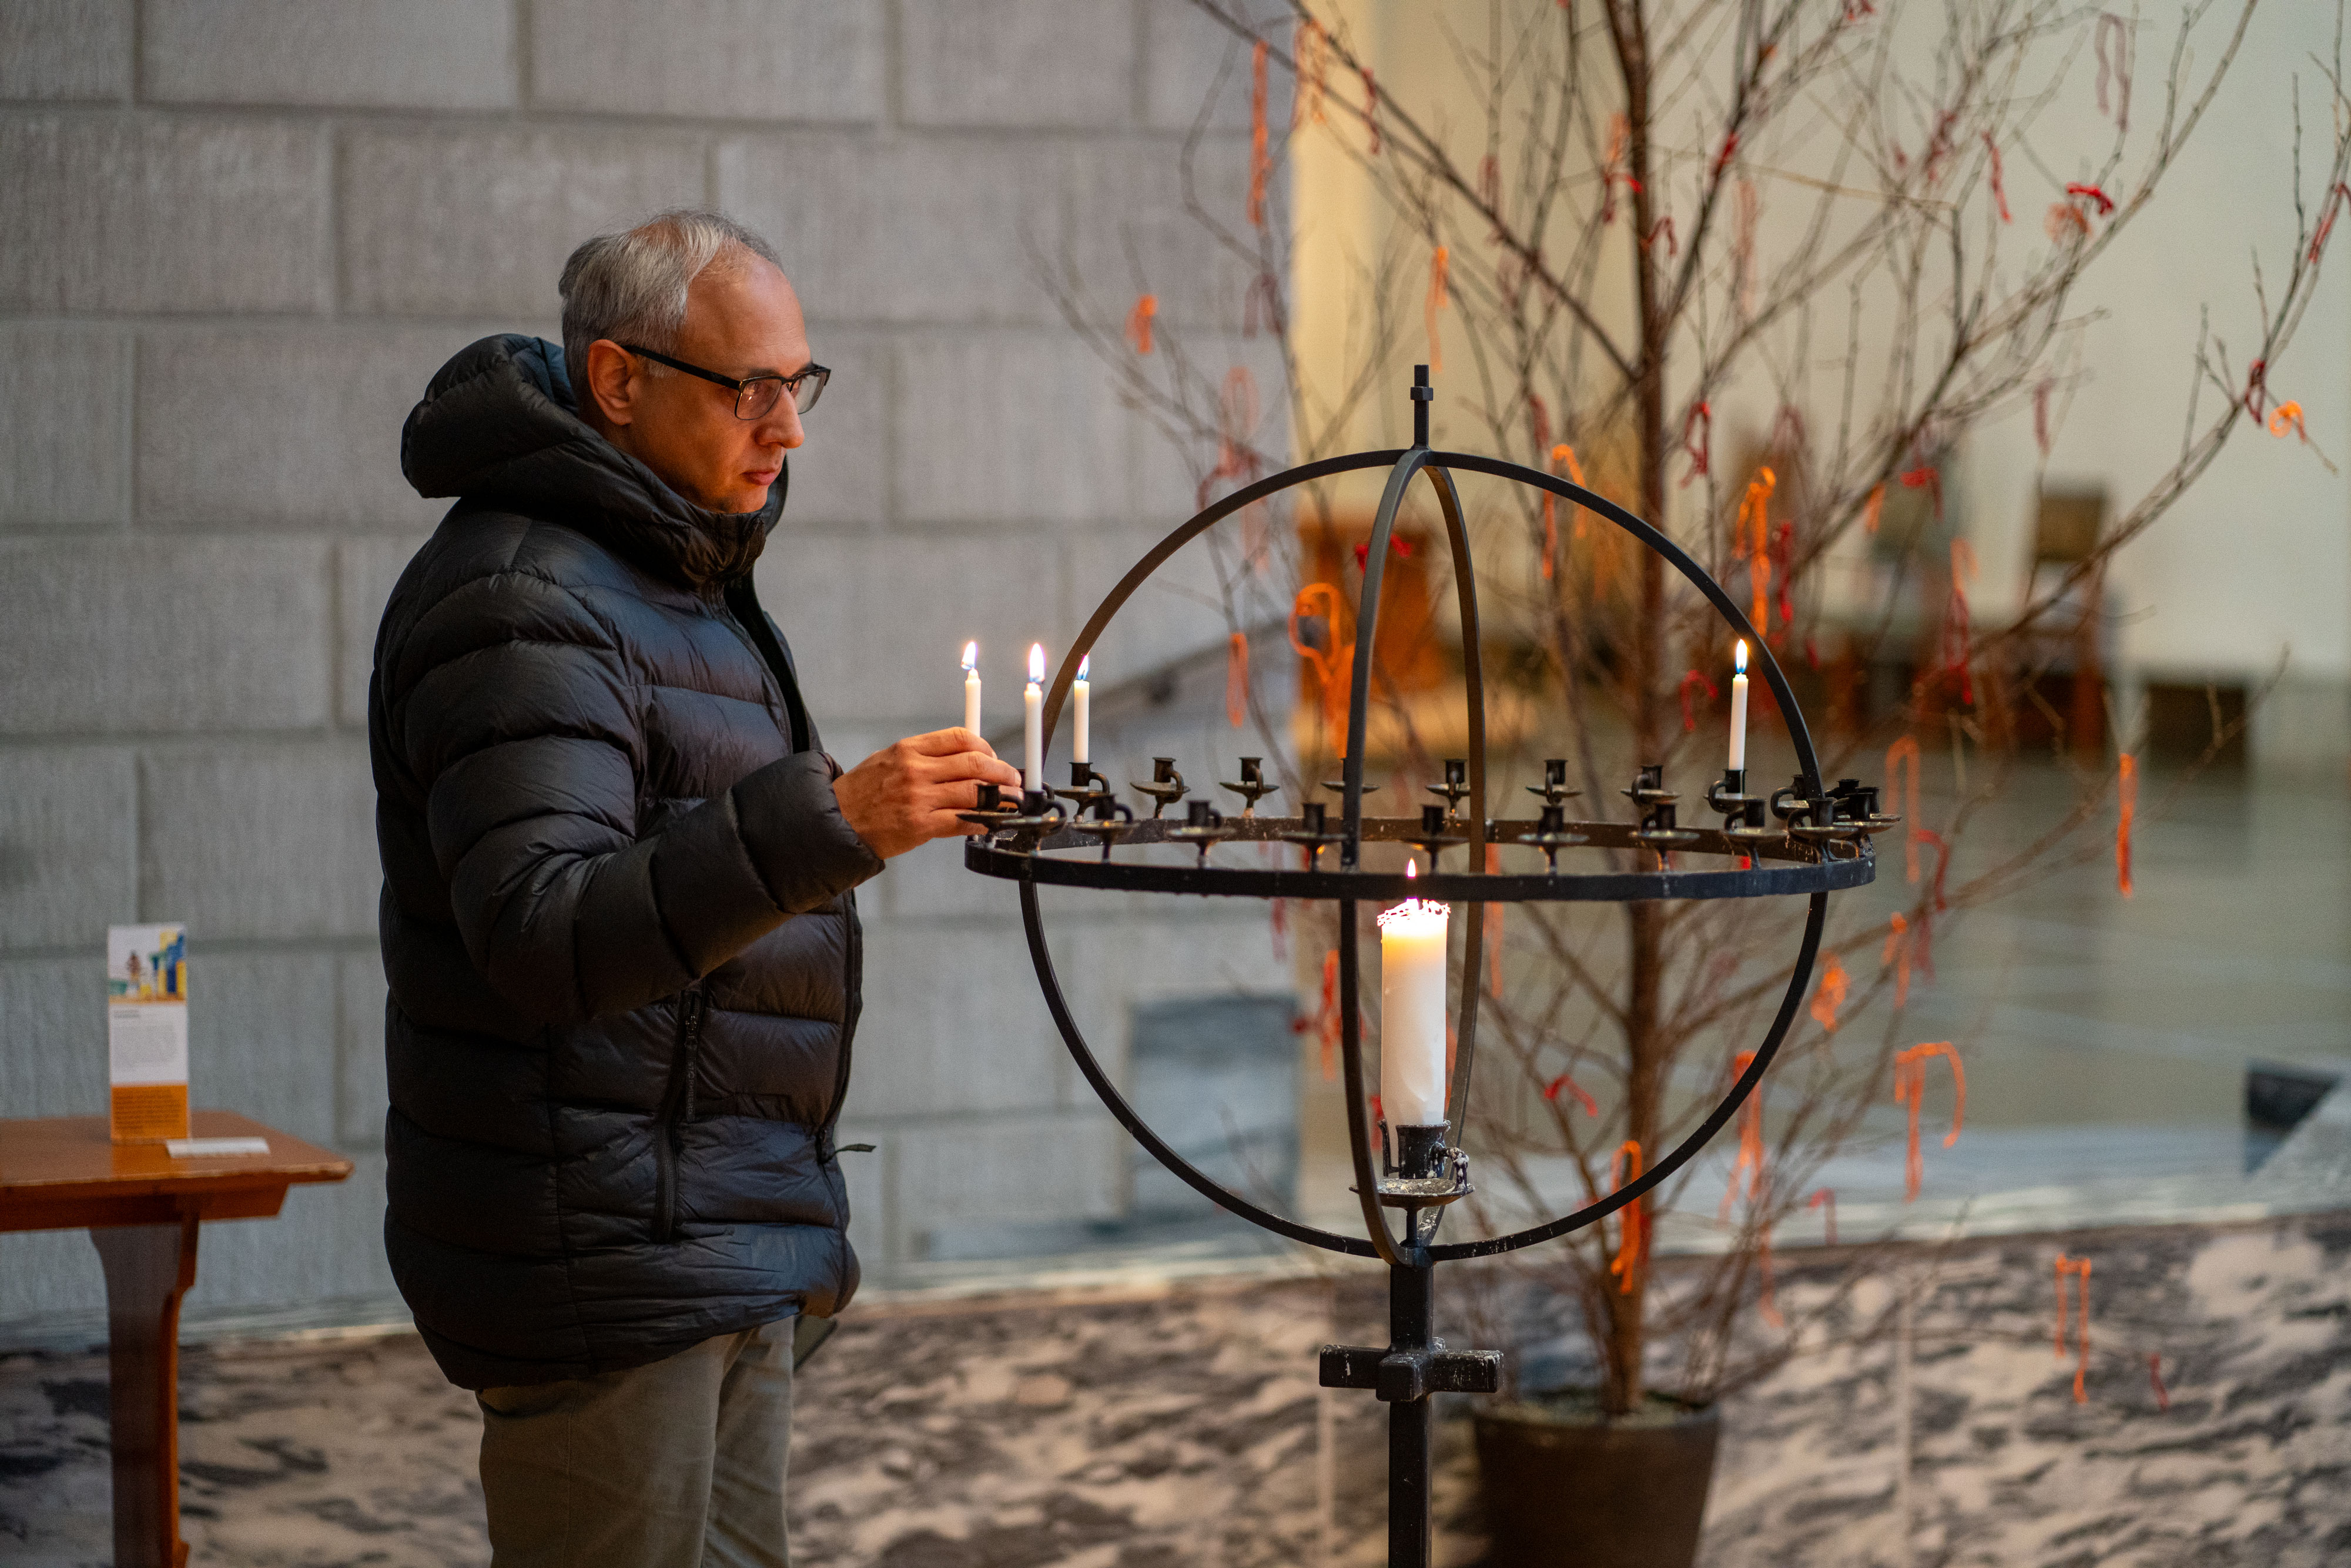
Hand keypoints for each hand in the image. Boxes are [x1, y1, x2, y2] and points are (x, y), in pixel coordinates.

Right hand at [832, 728, 1023, 859]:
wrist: (833, 822)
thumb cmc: (861, 794)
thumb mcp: (887, 761)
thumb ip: (922, 757)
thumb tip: (961, 758)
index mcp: (909, 749)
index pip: (960, 737)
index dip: (986, 746)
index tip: (994, 756)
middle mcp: (915, 770)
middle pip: (974, 762)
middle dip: (1001, 771)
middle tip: (1013, 779)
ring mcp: (919, 797)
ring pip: (973, 791)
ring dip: (1000, 797)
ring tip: (1011, 801)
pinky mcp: (920, 825)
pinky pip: (962, 821)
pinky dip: (982, 821)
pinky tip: (989, 822)